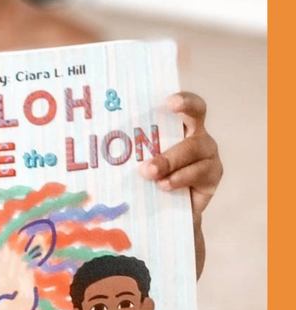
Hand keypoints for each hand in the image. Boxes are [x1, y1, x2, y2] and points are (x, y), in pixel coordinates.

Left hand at [139, 92, 222, 226]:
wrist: (166, 210)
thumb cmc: (148, 175)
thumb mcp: (138, 158)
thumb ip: (129, 147)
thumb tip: (96, 141)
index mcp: (179, 123)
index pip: (187, 103)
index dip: (183, 99)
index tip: (169, 102)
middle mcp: (197, 134)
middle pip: (196, 117)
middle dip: (181, 114)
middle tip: (162, 125)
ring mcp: (208, 154)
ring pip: (193, 149)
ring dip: (169, 160)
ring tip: (149, 173)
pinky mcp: (212, 177)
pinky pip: (199, 173)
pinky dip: (179, 179)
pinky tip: (163, 186)